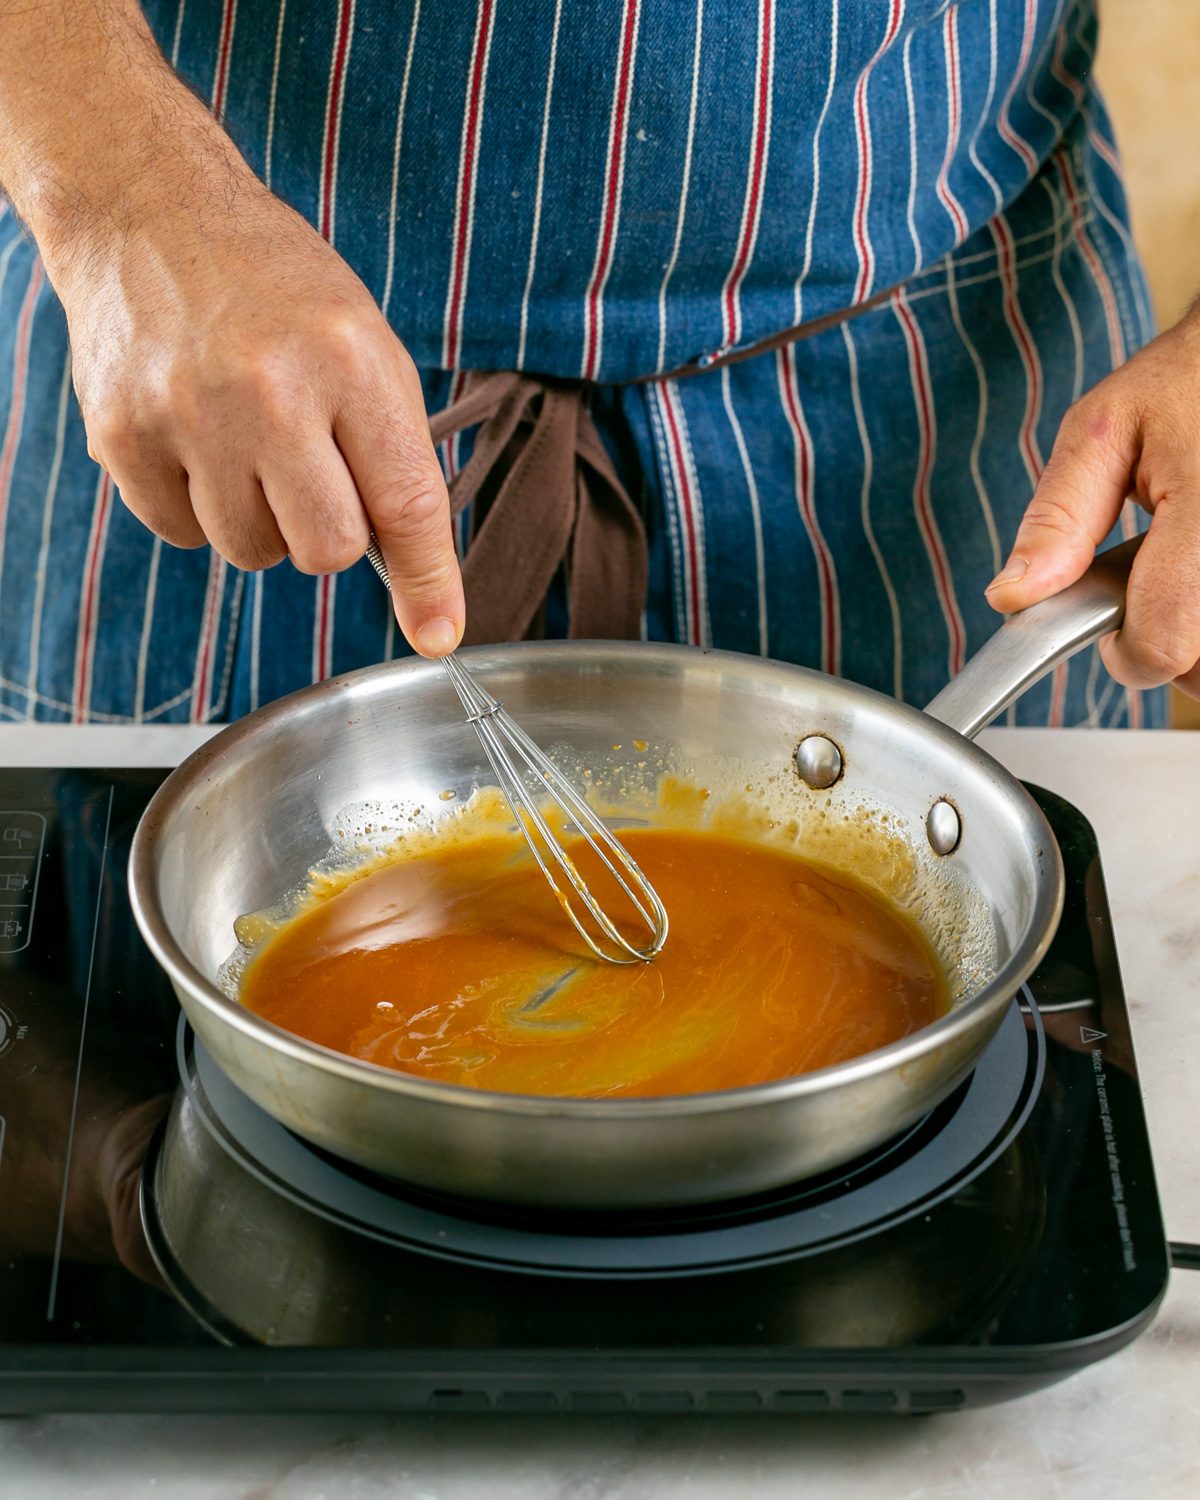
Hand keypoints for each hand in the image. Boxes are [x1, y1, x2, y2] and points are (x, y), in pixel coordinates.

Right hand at [56, 152, 463, 657]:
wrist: (149, 211)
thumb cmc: (275, 287)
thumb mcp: (363, 346)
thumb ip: (393, 456)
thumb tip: (413, 576)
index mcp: (349, 361)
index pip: (405, 503)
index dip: (427, 580)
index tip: (438, 634)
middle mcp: (269, 390)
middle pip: (327, 552)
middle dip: (328, 535)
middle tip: (311, 475)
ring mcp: (187, 414)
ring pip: (252, 552)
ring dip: (260, 521)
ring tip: (246, 442)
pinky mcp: (122, 435)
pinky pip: (182, 535)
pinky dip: (197, 507)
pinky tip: (197, 440)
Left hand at [985, 310, 1199, 699]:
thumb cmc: (1184, 381)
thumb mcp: (1102, 430)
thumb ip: (1057, 519)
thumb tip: (1013, 597)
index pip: (1164, 644)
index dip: (1123, 654)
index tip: (1108, 629)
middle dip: (1165, 649)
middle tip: (1151, 592)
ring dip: (1195, 640)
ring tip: (1180, 577)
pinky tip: (1198, 578)